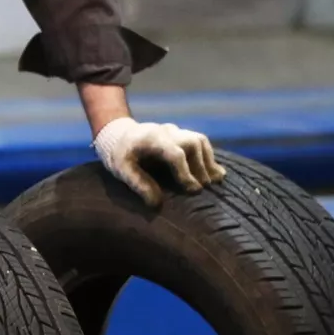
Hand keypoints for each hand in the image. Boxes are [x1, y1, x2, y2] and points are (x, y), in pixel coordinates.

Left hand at [92, 117, 227, 205]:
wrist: (119, 135)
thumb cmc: (119, 154)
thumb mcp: (121, 169)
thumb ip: (138, 184)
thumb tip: (156, 203)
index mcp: (151, 138)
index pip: (175, 153)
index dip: (186, 172)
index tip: (193, 190)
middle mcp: (167, 131)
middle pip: (192, 143)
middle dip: (201, 166)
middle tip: (204, 188)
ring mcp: (175, 131)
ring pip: (200, 140)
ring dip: (209, 161)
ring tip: (215, 181)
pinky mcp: (181, 134)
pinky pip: (200, 141)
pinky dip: (209, 156)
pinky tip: (214, 172)